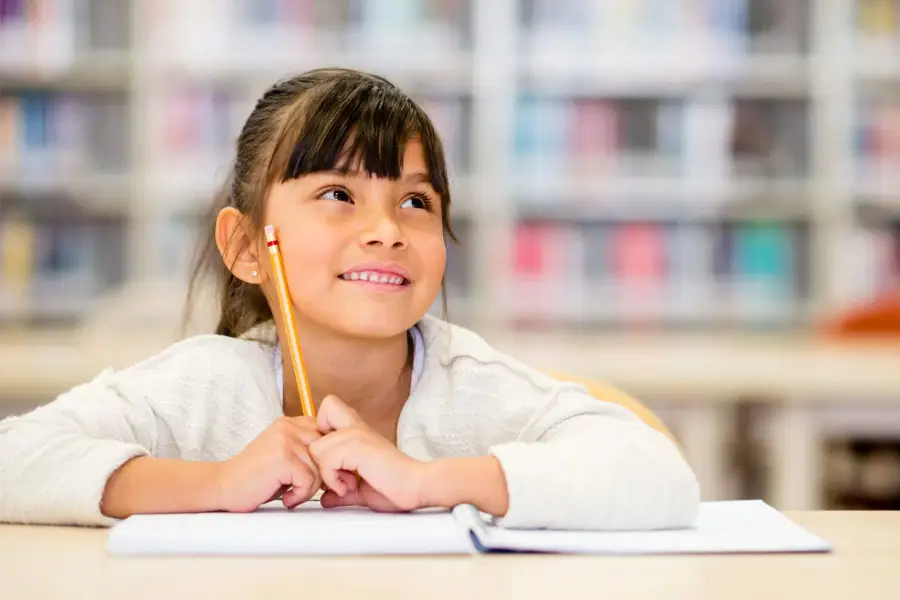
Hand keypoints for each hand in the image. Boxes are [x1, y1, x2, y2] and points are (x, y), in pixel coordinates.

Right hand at [214, 416, 322, 512]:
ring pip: (320, 468)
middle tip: (308, 490)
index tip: (321, 477)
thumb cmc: (254, 477)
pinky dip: (300, 495)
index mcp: (290, 423)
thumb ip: (306, 450)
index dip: (327, 459)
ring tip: (291, 495)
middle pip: (327, 451)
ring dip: (309, 489)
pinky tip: (286, 499)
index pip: (327, 436)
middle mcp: (289, 426)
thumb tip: (339, 462)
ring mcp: (285, 440)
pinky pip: (309, 480)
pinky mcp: (283, 458)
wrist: (223, 487)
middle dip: (323, 475)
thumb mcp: (283, 456)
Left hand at [308, 395, 426, 511]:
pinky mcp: (357, 446)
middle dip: (318, 459)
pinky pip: (326, 459)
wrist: (417, 487)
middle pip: (313, 429)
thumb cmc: (395, 487)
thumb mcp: (360, 489)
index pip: (327, 409)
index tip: (332, 458)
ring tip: (347, 484)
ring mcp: (356, 434)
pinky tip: (350, 486)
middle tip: (336, 475)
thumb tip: (325, 498)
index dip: (320, 432)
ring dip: (326, 473)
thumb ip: (341, 490)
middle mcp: (355, 427)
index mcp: (357, 431)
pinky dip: (333, 479)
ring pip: (316, 449)